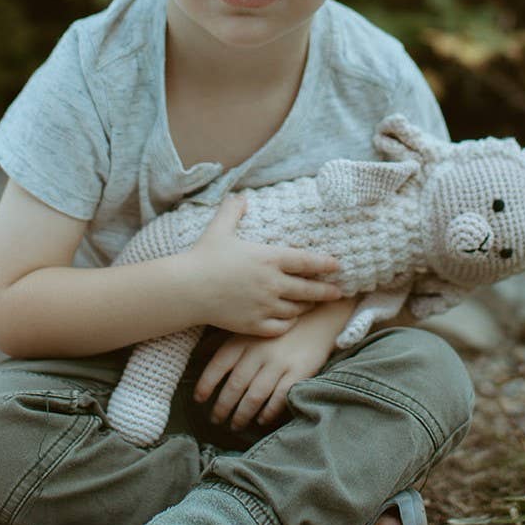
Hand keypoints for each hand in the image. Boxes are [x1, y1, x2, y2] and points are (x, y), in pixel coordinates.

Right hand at [186, 195, 341, 336]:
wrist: (187, 289)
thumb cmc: (203, 257)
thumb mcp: (219, 228)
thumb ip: (233, 211)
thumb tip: (239, 196)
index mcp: (269, 258)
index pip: (306, 261)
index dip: (325, 264)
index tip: (337, 266)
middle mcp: (273, 283)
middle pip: (309, 290)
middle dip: (327, 292)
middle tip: (338, 293)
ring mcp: (265, 306)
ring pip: (297, 310)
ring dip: (306, 307)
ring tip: (311, 304)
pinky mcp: (254, 325)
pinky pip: (281, 328)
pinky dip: (288, 324)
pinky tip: (289, 320)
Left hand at [193, 298, 354, 430]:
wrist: (317, 315)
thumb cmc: (277, 326)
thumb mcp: (249, 328)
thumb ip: (224, 341)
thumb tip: (199, 354)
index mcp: (243, 340)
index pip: (218, 365)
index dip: (206, 385)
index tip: (199, 399)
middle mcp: (258, 352)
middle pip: (234, 386)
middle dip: (222, 407)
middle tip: (216, 419)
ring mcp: (279, 362)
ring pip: (254, 396)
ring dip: (242, 414)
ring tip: (235, 425)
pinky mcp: (298, 372)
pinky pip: (279, 397)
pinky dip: (268, 412)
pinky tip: (261, 419)